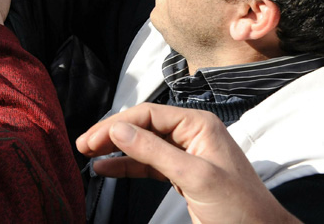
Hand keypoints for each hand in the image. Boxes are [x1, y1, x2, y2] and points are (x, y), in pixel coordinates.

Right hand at [77, 104, 300, 223]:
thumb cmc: (239, 208)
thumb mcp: (194, 176)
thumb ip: (154, 151)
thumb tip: (118, 130)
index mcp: (198, 124)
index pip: (147, 114)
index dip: (116, 125)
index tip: (91, 140)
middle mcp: (192, 134)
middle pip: (142, 126)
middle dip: (111, 135)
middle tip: (83, 145)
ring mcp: (187, 154)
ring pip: (142, 145)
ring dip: (116, 150)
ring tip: (89, 155)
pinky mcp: (183, 174)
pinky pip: (149, 164)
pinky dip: (127, 166)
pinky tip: (107, 169)